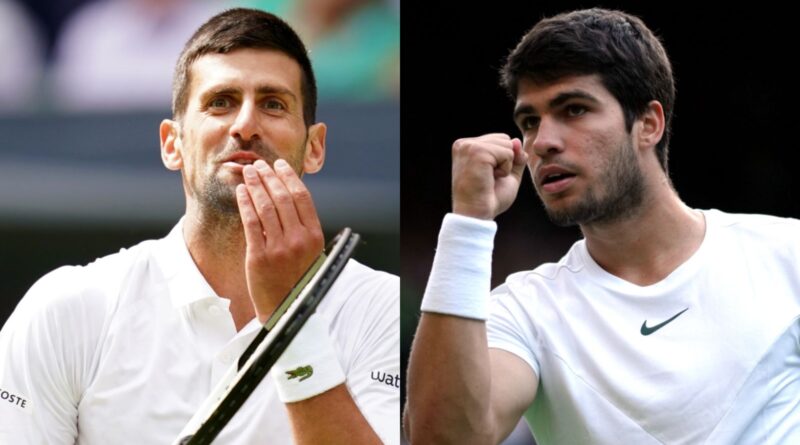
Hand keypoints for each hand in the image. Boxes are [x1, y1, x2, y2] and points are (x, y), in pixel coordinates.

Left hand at [236, 159, 324, 322]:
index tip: (279, 165)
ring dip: (256, 185)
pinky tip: (241, 192)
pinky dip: (246, 204)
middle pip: (282, 198)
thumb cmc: (297, 278)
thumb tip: (289, 196)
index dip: (288, 177)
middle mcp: (299, 240)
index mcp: (314, 236)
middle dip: (269, 176)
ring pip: (266, 207)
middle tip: (259, 164)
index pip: (301, 197)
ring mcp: (279, 248)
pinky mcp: (259, 257)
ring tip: (248, 172)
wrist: (285, 309)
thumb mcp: (310, 252)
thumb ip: (303, 227)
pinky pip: (251, 223)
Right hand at [451, 133, 527, 219]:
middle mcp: (464, 143)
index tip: (487, 176)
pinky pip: (508, 153)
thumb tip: (516, 140)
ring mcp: (469, 146)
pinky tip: (490, 178)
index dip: (503, 160)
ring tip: (489, 178)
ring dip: (505, 166)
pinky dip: (505, 169)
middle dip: (505, 160)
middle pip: (504, 139)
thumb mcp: (507, 173)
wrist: (476, 215)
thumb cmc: (488, 198)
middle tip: (489, 178)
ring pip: (507, 145)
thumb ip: (515, 156)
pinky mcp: (477, 152)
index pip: (499, 139)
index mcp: (467, 146)